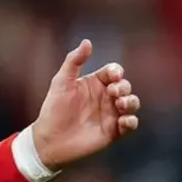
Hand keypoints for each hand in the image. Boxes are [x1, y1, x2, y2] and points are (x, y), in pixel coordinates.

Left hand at [31, 39, 140, 169]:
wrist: (49, 140)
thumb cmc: (53, 109)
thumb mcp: (61, 82)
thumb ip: (74, 61)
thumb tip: (87, 42)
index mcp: (94, 83)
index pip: (113, 71)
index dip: (116, 72)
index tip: (113, 76)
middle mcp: (105, 97)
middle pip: (125, 86)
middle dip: (123, 87)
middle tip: (113, 92)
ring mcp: (110, 114)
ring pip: (132, 103)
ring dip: (132, 101)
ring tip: (121, 104)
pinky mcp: (113, 131)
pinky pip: (130, 124)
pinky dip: (131, 121)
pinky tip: (123, 121)